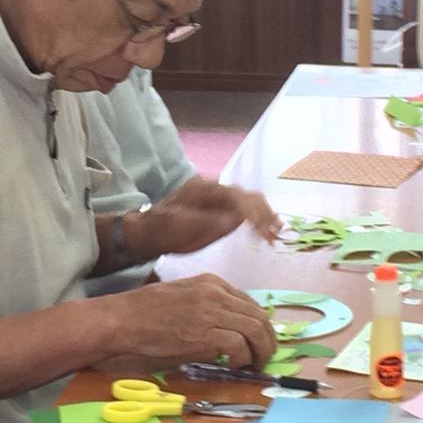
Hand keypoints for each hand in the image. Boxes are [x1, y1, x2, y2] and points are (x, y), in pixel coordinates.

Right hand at [93, 273, 275, 372]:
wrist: (122, 320)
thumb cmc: (145, 312)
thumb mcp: (183, 296)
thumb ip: (208, 305)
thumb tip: (229, 327)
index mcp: (211, 282)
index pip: (250, 303)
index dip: (259, 325)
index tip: (259, 341)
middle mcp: (216, 294)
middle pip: (259, 317)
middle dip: (268, 340)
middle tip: (264, 357)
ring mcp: (212, 313)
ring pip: (256, 331)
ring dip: (261, 352)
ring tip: (255, 366)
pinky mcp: (206, 335)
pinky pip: (239, 348)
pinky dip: (242, 360)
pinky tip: (234, 366)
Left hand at [126, 177, 281, 258]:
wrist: (147, 232)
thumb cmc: (162, 229)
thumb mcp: (181, 226)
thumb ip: (209, 221)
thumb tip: (237, 218)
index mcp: (204, 189)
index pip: (236, 197)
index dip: (252, 213)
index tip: (263, 231)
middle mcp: (214, 189)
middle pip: (246, 196)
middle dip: (263, 214)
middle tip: (274, 234)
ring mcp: (217, 197)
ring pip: (249, 200)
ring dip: (264, 215)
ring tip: (275, 232)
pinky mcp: (220, 208)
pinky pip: (243, 209)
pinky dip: (257, 218)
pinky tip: (266, 230)